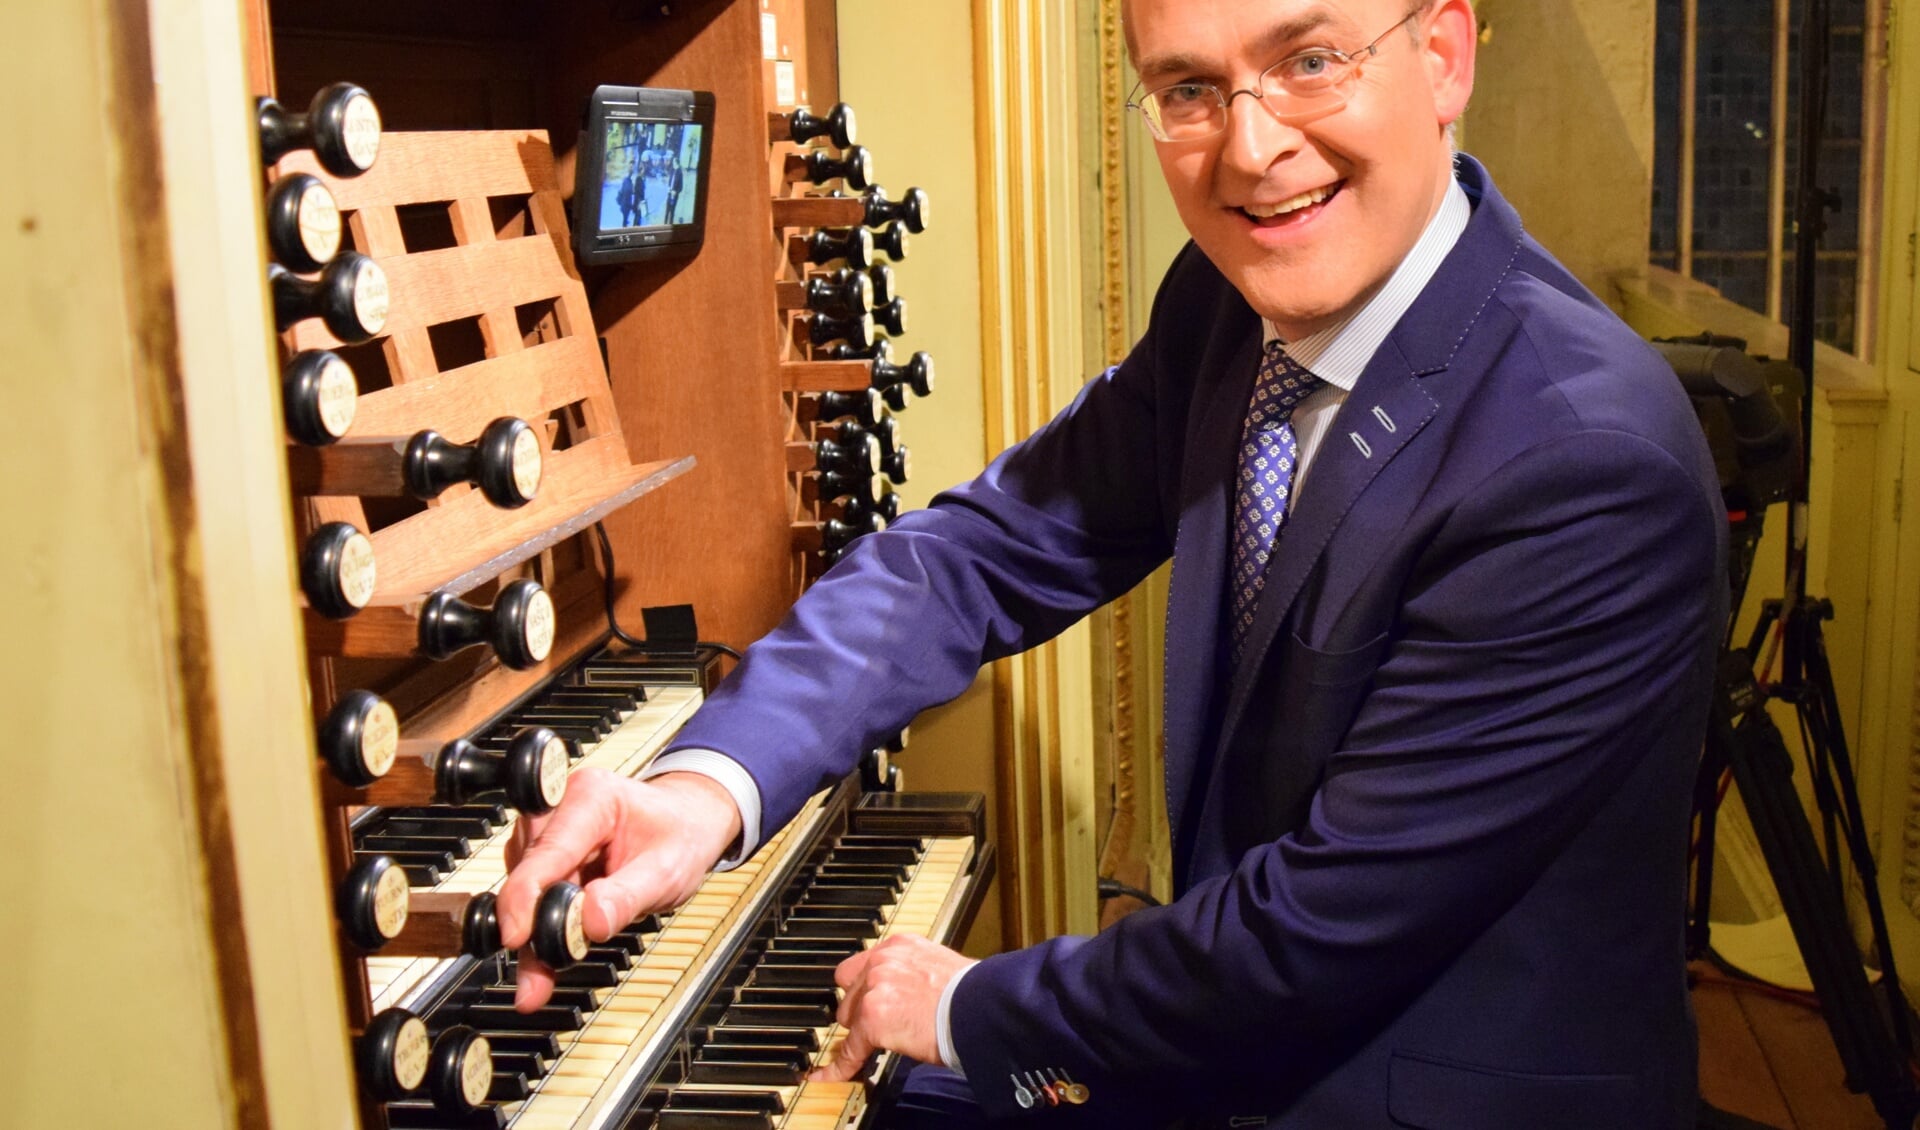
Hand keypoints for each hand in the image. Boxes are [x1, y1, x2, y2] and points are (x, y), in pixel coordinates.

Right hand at [498, 769, 741, 1009]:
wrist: (687, 823)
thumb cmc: (681, 835)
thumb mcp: (668, 870)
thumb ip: (628, 896)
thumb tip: (591, 921)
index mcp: (592, 797)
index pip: (549, 850)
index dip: (526, 896)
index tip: (517, 935)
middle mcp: (561, 808)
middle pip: (530, 872)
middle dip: (530, 926)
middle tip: (535, 978)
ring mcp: (550, 832)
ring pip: (526, 890)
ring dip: (534, 934)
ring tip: (546, 972)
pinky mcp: (548, 858)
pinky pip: (535, 898)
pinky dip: (541, 932)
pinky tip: (544, 964)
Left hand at [810, 934, 973, 1082]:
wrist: (980, 1009)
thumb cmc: (973, 995)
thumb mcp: (940, 967)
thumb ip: (914, 974)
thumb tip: (909, 994)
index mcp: (900, 945)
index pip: (864, 965)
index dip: (864, 988)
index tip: (866, 1000)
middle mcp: (883, 961)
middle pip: (850, 990)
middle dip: (861, 1009)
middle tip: (881, 1024)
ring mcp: (875, 988)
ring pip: (849, 1018)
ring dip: (861, 1031)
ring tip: (878, 1044)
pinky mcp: (873, 1019)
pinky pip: (850, 1048)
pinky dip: (842, 1064)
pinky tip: (829, 1074)